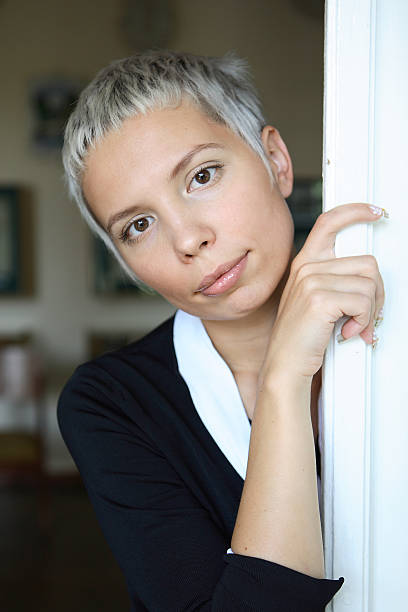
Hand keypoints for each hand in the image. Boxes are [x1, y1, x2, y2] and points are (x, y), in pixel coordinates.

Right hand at [261, 203, 385, 381]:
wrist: (285, 366)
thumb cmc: (302, 339)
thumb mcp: (315, 302)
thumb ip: (337, 283)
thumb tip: (371, 280)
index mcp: (305, 264)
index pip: (329, 223)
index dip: (355, 212)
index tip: (376, 212)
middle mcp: (307, 268)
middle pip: (367, 263)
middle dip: (377, 293)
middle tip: (365, 315)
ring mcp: (311, 281)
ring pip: (370, 284)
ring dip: (370, 311)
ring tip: (353, 326)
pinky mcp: (319, 299)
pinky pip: (363, 302)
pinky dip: (363, 321)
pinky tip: (348, 332)